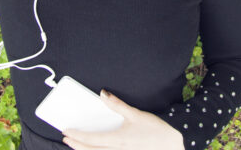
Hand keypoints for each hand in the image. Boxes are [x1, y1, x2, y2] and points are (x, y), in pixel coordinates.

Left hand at [61, 90, 183, 149]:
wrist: (174, 145)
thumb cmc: (156, 130)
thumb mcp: (136, 114)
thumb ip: (117, 105)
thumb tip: (103, 94)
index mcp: (118, 141)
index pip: (91, 139)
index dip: (76, 135)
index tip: (66, 131)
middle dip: (76, 145)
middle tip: (66, 138)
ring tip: (76, 145)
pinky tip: (94, 149)